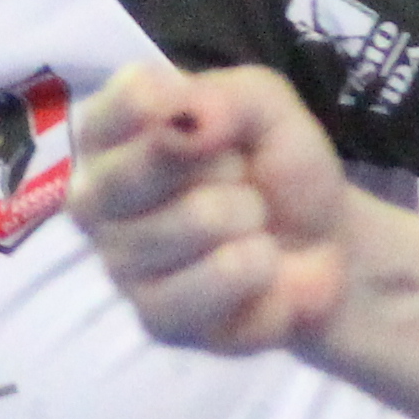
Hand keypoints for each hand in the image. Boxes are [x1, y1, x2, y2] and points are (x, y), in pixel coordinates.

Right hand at [72, 62, 355, 352]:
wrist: (323, 249)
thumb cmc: (273, 168)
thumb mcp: (265, 108)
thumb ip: (226, 98)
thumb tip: (187, 122)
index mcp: (107, 135)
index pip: (122, 101)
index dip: (182, 105)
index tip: (218, 121)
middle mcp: (95, 199)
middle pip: (154, 162)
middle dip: (227, 167)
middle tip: (241, 180)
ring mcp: (118, 264)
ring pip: (198, 220)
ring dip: (252, 220)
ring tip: (254, 228)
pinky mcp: (156, 320)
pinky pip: (219, 282)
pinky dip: (264, 272)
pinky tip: (262, 273)